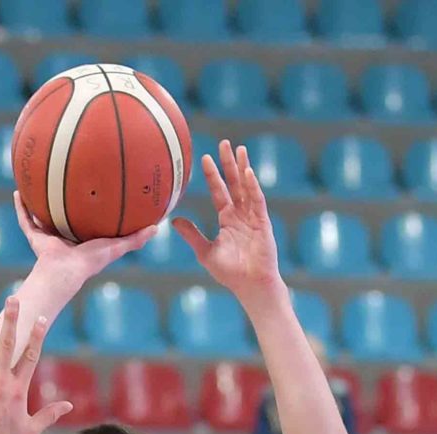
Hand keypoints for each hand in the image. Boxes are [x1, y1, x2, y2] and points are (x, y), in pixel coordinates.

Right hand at [15, 192, 154, 287]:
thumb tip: (157, 227)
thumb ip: (135, 238)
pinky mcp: (35, 238)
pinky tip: (18, 191)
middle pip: (61, 217)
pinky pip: (25, 220)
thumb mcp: (117, 247)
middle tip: (62, 183)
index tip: (89, 194)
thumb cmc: (91, 262)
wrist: (66, 271)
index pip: (85, 222)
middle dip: (61, 204)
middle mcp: (64, 237)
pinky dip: (20, 207)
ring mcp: (47, 237)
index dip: (86, 210)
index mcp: (82, 240)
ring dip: (36, 203)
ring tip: (34, 183)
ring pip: (40, 217)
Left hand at [174, 141, 282, 301]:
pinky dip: (252, 186)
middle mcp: (240, 214)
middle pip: (234, 183)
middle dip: (229, 163)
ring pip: (247, 187)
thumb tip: (173, 221)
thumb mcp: (205, 252)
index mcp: (228, 219)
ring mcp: (253, 217)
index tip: (205, 158)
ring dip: (243, 168)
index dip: (213, 175)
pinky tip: (247, 172)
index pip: (219, 191)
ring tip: (239, 149)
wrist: (250, 286)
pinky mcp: (263, 223)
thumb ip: (192, 235)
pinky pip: (257, 200)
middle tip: (224, 143)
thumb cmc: (230, 273)